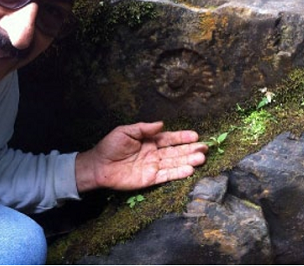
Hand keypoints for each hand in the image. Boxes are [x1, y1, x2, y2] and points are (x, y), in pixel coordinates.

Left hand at [75, 121, 207, 192]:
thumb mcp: (125, 131)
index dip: (182, 137)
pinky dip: (178, 173)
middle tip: (205, 148)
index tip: (195, 135)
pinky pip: (167, 176)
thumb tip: (161, 124)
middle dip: (190, 149)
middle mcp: (154, 154)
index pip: (169, 139)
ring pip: (174, 163)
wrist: (98, 166)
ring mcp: (153, 166)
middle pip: (176, 151)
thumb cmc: (110, 146)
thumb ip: (143, 128)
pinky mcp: (150, 179)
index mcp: (149, 141)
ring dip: (188, 161)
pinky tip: (189, 170)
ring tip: (201, 159)